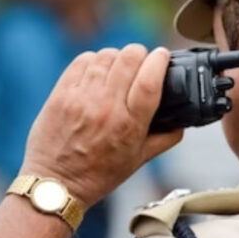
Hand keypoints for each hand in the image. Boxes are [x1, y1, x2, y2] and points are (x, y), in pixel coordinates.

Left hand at [20, 45, 182, 207]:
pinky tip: (98, 70)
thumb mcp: (139, 160)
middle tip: (141, 60)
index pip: (150, 80)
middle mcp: (106, 108)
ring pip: (106, 56)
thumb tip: (182, 122)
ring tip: (119, 66)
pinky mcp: (61, 94)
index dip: (160, 60)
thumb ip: (165, 139)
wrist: (56, 184)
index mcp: (130, 125)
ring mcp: (81, 98)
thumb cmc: (98, 175)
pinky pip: (82, 61)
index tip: (163, 56)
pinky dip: (95, 60)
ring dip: (118, 56)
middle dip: (140, 53)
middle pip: (129, 59)